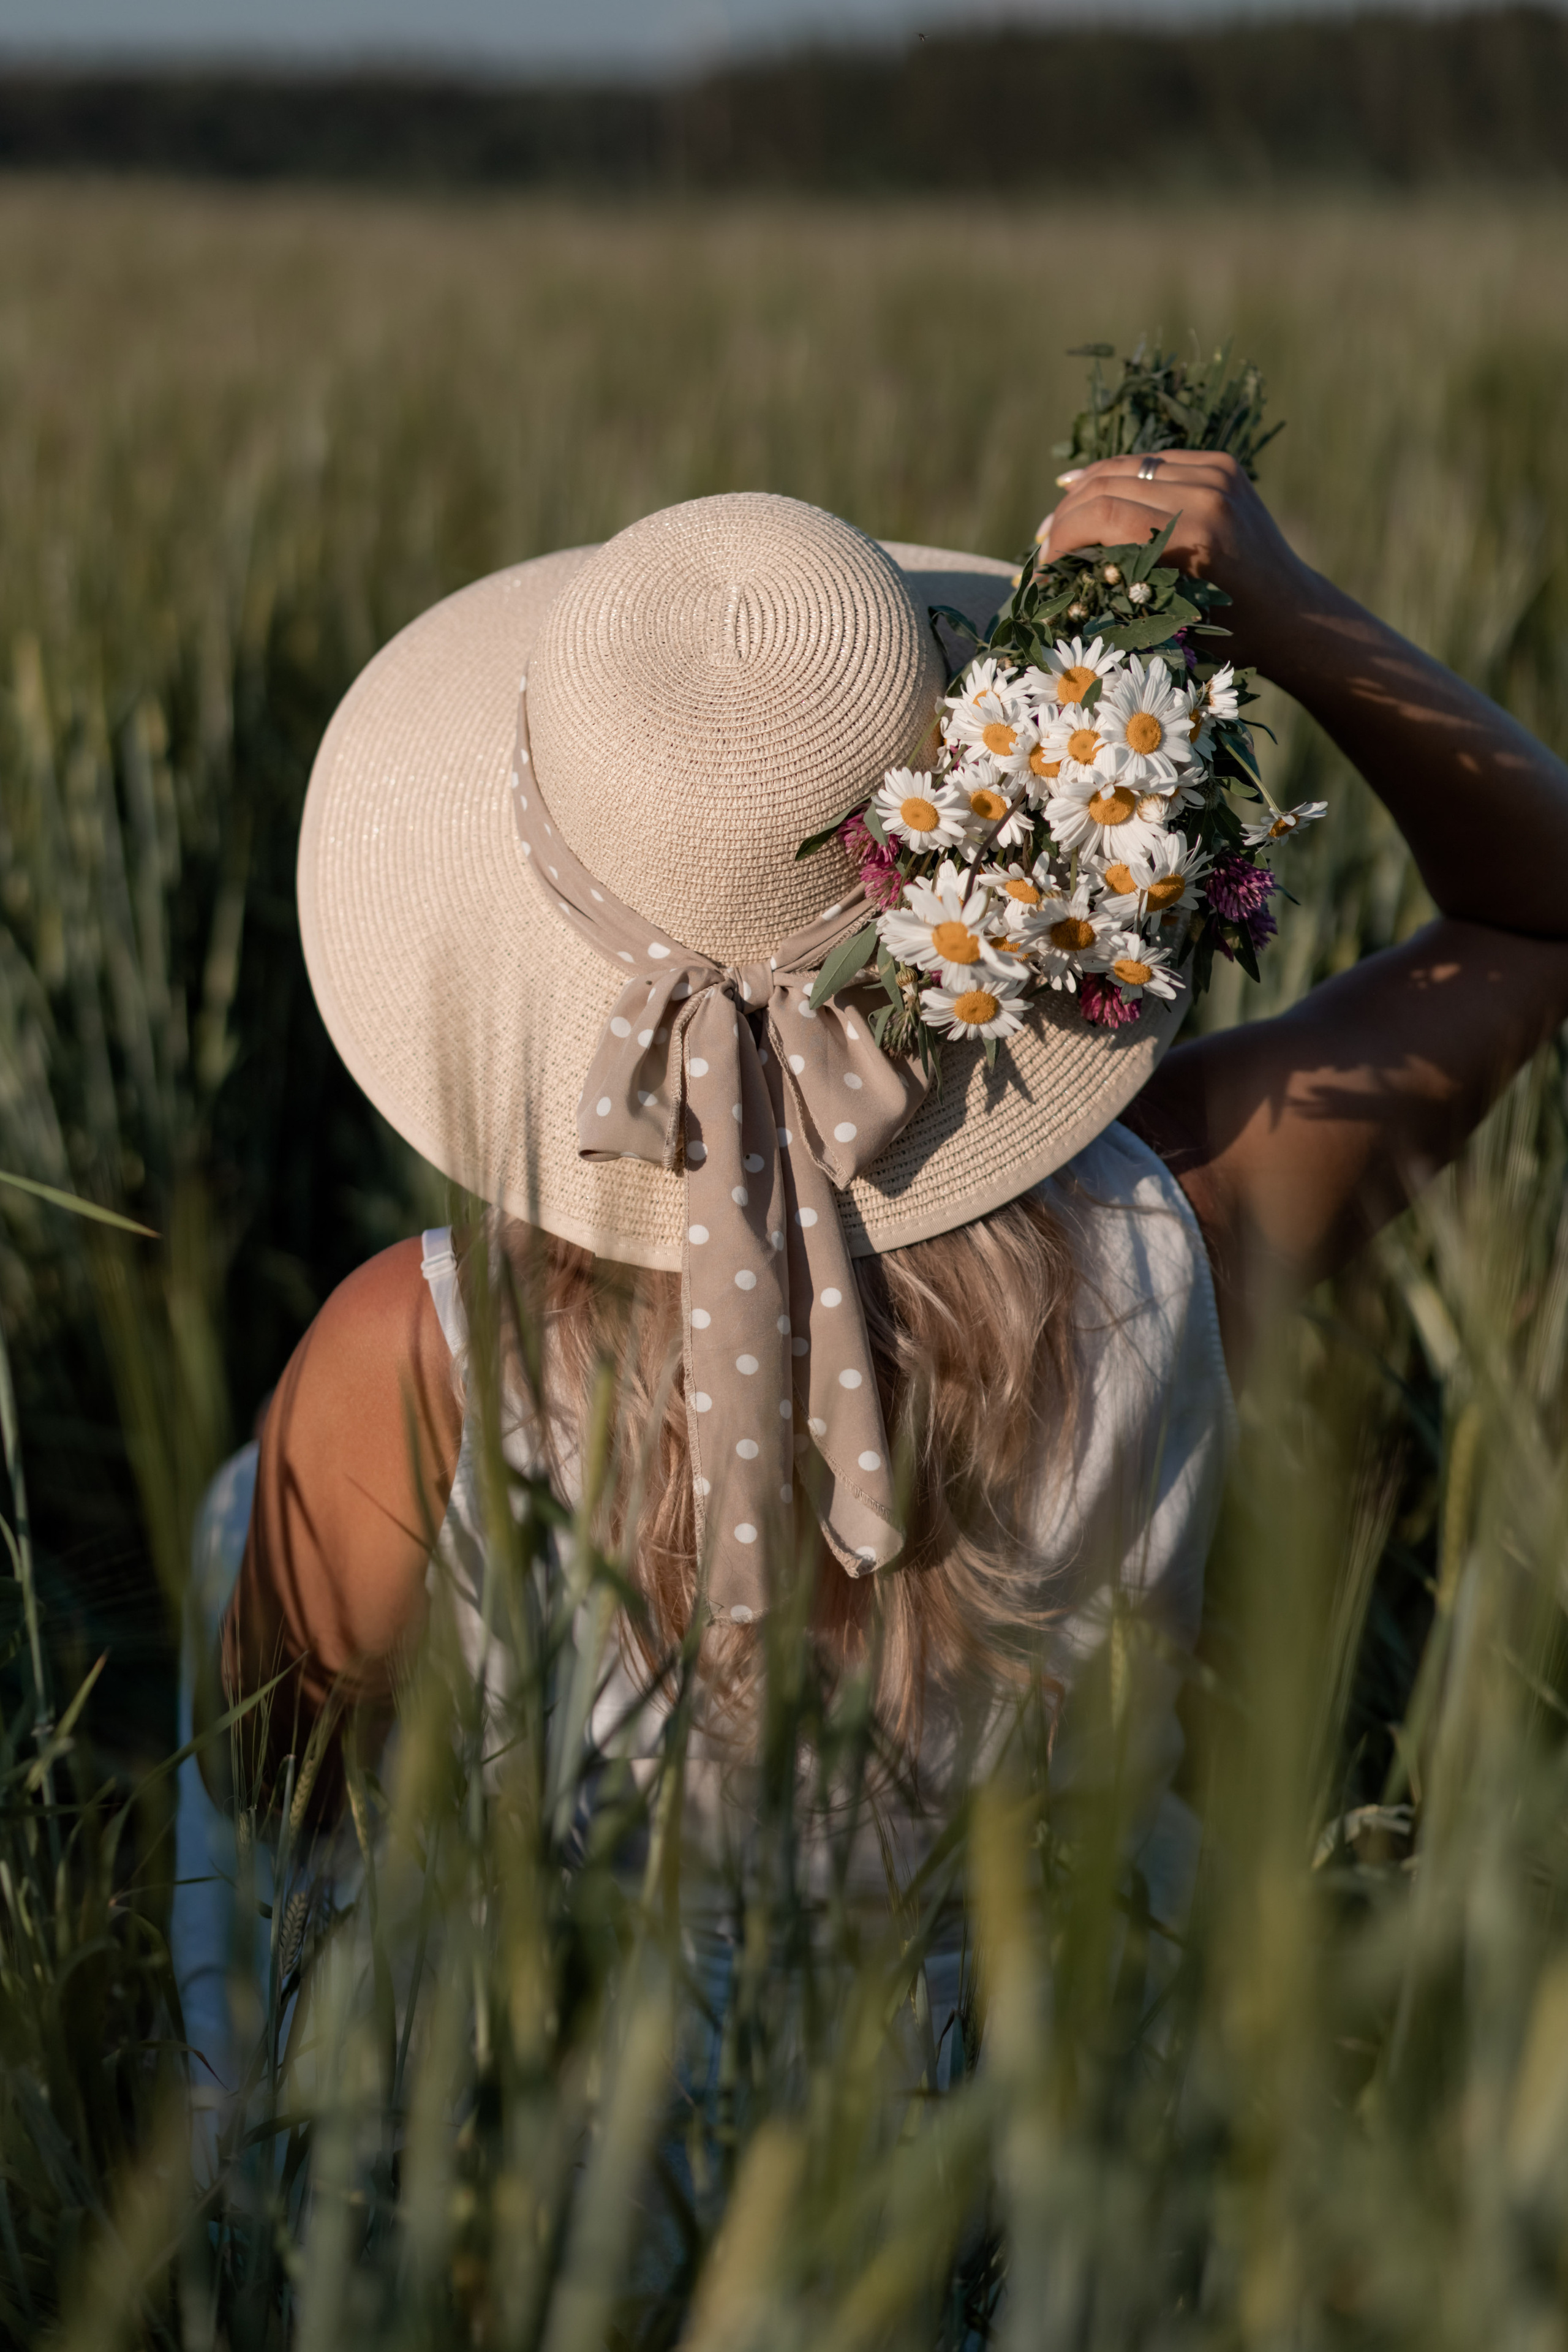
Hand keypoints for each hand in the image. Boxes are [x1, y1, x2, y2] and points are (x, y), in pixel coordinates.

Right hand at [1036, 450, 1314, 674]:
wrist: (1293, 613)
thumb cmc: (1231, 636)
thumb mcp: (1168, 623)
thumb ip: (1115, 589)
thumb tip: (1048, 575)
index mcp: (1195, 536)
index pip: (1103, 515)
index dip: (1061, 540)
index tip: (1043, 572)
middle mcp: (1207, 493)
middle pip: (1107, 484)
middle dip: (1065, 518)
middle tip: (1044, 552)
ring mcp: (1216, 472)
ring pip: (1124, 466)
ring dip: (1082, 494)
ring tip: (1057, 526)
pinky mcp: (1220, 465)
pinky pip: (1151, 462)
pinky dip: (1115, 478)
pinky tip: (1086, 493)